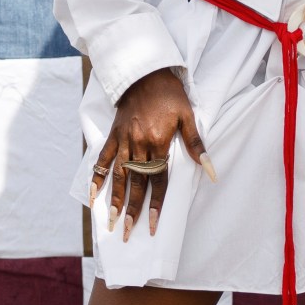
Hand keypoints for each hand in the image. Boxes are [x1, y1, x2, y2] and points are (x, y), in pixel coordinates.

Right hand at [91, 68, 213, 240]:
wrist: (144, 72)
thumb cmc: (170, 94)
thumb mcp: (188, 116)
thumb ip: (196, 146)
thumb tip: (211, 171)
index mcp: (158, 143)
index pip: (157, 181)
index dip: (155, 205)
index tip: (153, 227)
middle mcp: (138, 145)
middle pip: (135, 184)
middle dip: (131, 211)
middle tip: (127, 233)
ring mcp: (123, 141)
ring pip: (117, 176)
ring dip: (113, 200)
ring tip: (110, 221)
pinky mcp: (113, 135)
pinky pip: (102, 159)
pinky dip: (96, 178)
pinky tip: (92, 196)